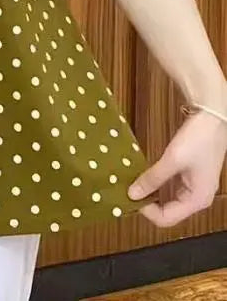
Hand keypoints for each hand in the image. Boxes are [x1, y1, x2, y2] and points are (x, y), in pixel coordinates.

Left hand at [128, 110, 226, 226]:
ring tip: (132, 184)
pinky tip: (143, 176)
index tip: (130, 197)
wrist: (212, 120)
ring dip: (150, 193)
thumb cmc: (199, 139)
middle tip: (127, 191)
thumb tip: (132, 193)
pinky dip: (155, 184)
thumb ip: (152, 178)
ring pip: (166, 200)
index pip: (167, 219)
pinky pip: (169, 187)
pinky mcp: (188, 177)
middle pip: (167, 212)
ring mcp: (193, 187)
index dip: (146, 211)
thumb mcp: (172, 160)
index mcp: (197, 200)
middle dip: (146, 203)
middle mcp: (197, 198)